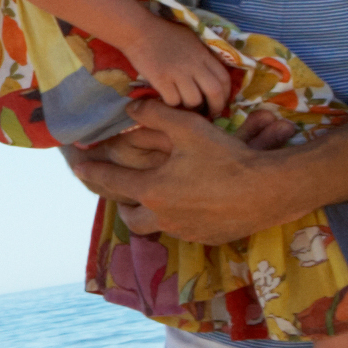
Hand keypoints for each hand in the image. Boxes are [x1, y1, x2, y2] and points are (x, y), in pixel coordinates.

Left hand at [60, 103, 291, 244]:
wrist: (268, 190)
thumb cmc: (226, 157)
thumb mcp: (189, 127)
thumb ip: (155, 114)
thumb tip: (131, 108)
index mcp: (152, 190)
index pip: (112, 182)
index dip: (93, 173)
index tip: (79, 170)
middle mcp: (163, 216)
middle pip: (131, 218)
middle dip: (123, 206)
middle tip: (124, 195)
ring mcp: (186, 231)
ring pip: (158, 227)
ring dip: (153, 215)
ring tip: (158, 201)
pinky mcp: (208, 239)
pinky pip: (186, 231)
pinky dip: (182, 220)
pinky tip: (193, 207)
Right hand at [115, 11, 240, 116]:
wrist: (139, 30)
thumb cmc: (164, 33)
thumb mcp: (191, 39)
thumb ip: (203, 55)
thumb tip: (211, 74)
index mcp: (203, 54)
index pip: (224, 78)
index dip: (226, 94)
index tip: (220, 101)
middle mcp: (194, 64)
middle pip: (214, 92)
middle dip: (215, 107)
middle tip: (208, 114)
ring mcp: (178, 72)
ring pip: (194, 100)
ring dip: (190, 107)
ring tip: (184, 107)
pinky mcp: (161, 79)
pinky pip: (173, 101)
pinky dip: (172, 105)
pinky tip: (167, 100)